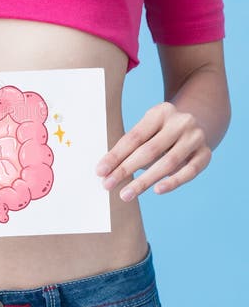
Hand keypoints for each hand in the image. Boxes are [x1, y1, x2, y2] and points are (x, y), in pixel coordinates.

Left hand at [95, 101, 211, 201]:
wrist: (198, 124)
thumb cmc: (161, 132)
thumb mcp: (148, 130)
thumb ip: (131, 146)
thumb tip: (106, 170)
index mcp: (161, 112)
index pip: (134, 137)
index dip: (116, 155)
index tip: (100, 171)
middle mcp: (181, 122)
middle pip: (149, 150)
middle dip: (126, 170)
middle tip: (107, 185)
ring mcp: (196, 137)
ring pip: (168, 163)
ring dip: (144, 181)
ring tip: (126, 194)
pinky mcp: (206, 154)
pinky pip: (189, 171)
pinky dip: (173, 182)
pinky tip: (156, 190)